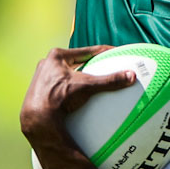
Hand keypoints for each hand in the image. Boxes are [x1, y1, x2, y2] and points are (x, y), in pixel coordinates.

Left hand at [18, 46, 136, 148]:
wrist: (38, 116)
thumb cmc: (60, 97)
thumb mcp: (87, 86)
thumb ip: (109, 81)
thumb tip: (131, 76)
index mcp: (57, 56)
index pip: (87, 51)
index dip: (104, 52)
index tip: (117, 53)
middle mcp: (47, 63)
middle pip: (76, 61)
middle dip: (90, 64)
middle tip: (105, 66)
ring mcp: (42, 77)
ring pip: (66, 74)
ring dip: (79, 77)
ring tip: (92, 82)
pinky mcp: (40, 90)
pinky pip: (60, 86)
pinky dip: (71, 89)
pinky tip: (79, 98)